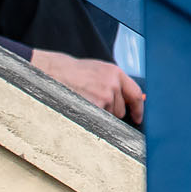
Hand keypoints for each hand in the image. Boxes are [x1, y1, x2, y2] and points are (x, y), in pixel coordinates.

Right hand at [28, 50, 145, 122]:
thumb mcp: (99, 70)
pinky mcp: (94, 107)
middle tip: (93, 102)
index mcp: (115, 73)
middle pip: (121, 110)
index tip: (138, 117)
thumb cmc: (72, 72)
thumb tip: (129, 97)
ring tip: (84, 100)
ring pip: (109, 116)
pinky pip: (99, 120)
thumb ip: (115, 82)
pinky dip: (91, 118)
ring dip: (99, 113)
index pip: (135, 94)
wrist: (52, 72)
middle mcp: (112, 84)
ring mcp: (104, 97)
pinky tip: (81, 107)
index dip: (138, 108)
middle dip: (111, 111)